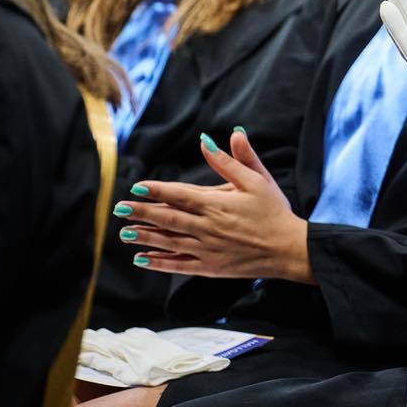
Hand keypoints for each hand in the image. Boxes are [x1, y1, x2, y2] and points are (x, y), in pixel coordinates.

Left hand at [112, 128, 313, 283]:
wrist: (288, 249)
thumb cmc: (274, 211)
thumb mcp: (257, 180)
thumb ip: (231, 161)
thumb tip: (208, 139)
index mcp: (218, 204)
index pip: (180, 194)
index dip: (156, 190)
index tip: (136, 187)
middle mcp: (208, 227)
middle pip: (168, 218)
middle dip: (141, 213)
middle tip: (118, 209)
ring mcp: (207, 249)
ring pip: (169, 242)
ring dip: (144, 237)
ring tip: (124, 232)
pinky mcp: (210, 267)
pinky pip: (178, 265)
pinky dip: (159, 262)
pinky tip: (142, 258)